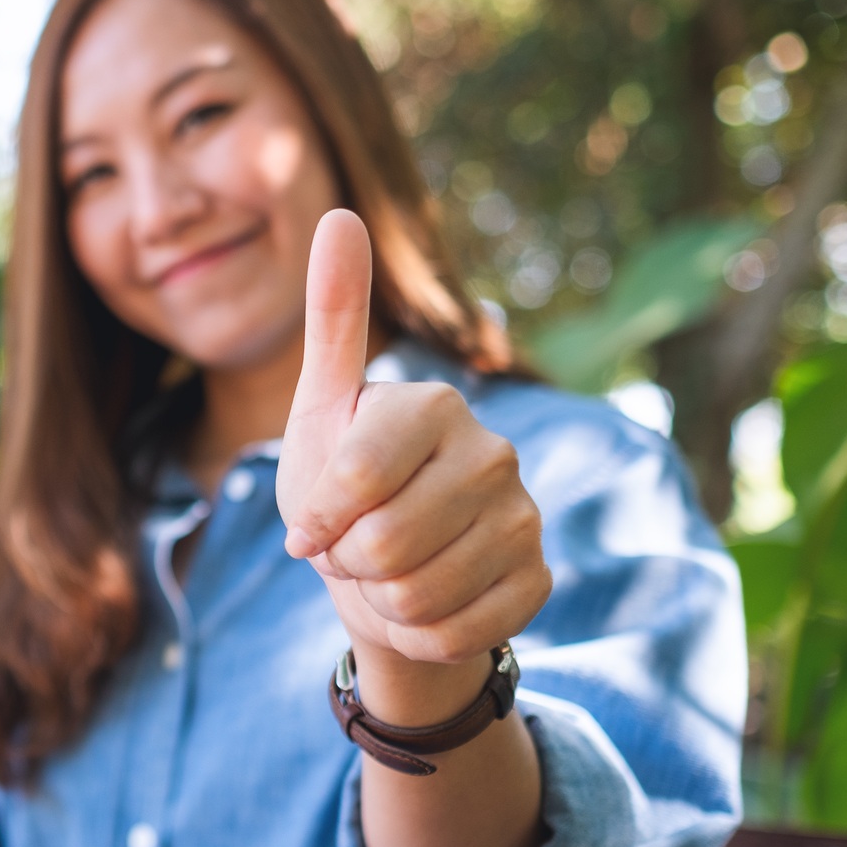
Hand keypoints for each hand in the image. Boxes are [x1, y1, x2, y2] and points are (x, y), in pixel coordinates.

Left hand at [274, 210, 550, 719]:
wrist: (385, 577)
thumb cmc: (341, 489)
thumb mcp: (318, 411)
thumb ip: (333, 318)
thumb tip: (337, 212)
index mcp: (433, 404)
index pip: (356, 477)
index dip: (317, 519)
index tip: (307, 526)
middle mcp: (494, 450)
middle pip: (386, 543)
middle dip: (348, 563)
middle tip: (353, 549)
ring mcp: (526, 515)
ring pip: (420, 594)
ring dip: (380, 601)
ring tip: (385, 574)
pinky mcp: (539, 578)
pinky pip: (456, 631)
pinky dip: (419, 633)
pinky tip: (424, 605)